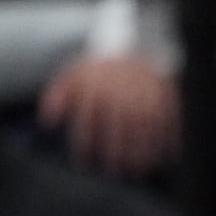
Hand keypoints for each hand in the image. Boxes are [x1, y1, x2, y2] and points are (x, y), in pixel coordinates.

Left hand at [39, 55, 180, 175]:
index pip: (88, 121)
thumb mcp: (76, 72)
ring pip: (145, 129)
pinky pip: (168, 123)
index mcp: (96, 86)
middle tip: (115, 173)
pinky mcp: (167, 97)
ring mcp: (147, 94)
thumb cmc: (103, 68)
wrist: (139, 42)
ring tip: (139, 171)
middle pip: (119, 128)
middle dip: (117, 153)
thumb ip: (58, 95)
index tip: (85, 164)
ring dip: (143, 153)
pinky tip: (163, 159)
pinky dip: (167, 143)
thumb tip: (47, 122)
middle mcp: (123, 91)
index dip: (85, 145)